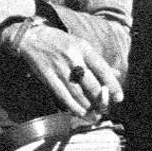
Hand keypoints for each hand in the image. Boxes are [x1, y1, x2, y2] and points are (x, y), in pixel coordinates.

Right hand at [8, 23, 122, 117]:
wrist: (32, 37)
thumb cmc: (61, 42)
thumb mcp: (81, 45)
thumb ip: (97, 61)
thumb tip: (116, 74)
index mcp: (84, 48)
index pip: (103, 69)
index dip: (112, 85)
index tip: (119, 98)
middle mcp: (73, 57)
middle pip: (91, 84)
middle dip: (100, 100)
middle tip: (105, 109)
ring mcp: (60, 67)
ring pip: (78, 93)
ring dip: (88, 107)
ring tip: (94, 114)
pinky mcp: (48, 75)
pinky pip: (63, 95)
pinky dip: (73, 106)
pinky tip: (79, 112)